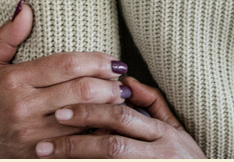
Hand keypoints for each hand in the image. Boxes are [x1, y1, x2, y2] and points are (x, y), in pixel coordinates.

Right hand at [0, 2, 129, 157]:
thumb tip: (26, 6)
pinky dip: (92, 135)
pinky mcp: (36, 156)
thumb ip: (9, 35)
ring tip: (123, 101)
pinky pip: (73, 146)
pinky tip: (106, 127)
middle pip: (79, 92)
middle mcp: (25, 107)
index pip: (65, 65)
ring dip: (107, 111)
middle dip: (108, 85)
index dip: (94, 60)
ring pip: (81, 121)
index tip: (114, 59)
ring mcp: (32, 135)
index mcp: (15, 80)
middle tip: (124, 80)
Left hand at [34, 76, 205, 158]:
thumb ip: (152, 103)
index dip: (91, 111)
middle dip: (76, 138)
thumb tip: (126, 81)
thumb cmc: (187, 160)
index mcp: (165, 134)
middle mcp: (160, 155)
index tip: (60, 109)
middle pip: (113, 143)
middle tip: (47, 135)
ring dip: (76, 159)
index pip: (123, 117)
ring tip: (46, 155)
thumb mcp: (176, 129)